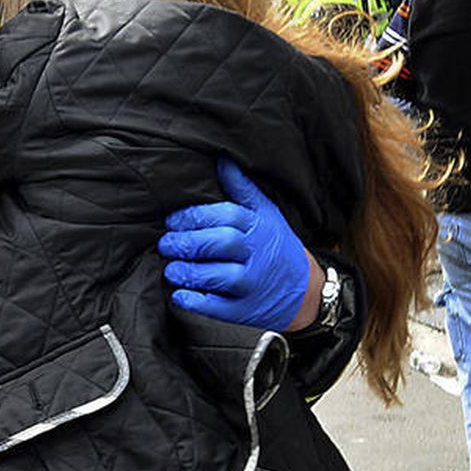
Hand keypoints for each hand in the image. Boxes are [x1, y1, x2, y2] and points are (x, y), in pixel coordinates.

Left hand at [158, 159, 311, 330]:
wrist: (305, 290)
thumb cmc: (276, 246)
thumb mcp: (266, 214)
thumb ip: (242, 190)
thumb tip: (222, 160)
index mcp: (259, 228)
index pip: (227, 216)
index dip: (195, 217)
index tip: (172, 220)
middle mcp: (257, 255)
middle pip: (221, 243)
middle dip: (188, 242)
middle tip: (166, 244)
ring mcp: (251, 284)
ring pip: (218, 276)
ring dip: (189, 272)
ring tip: (171, 268)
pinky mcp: (244, 311)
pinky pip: (218, 307)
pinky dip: (196, 302)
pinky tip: (180, 294)